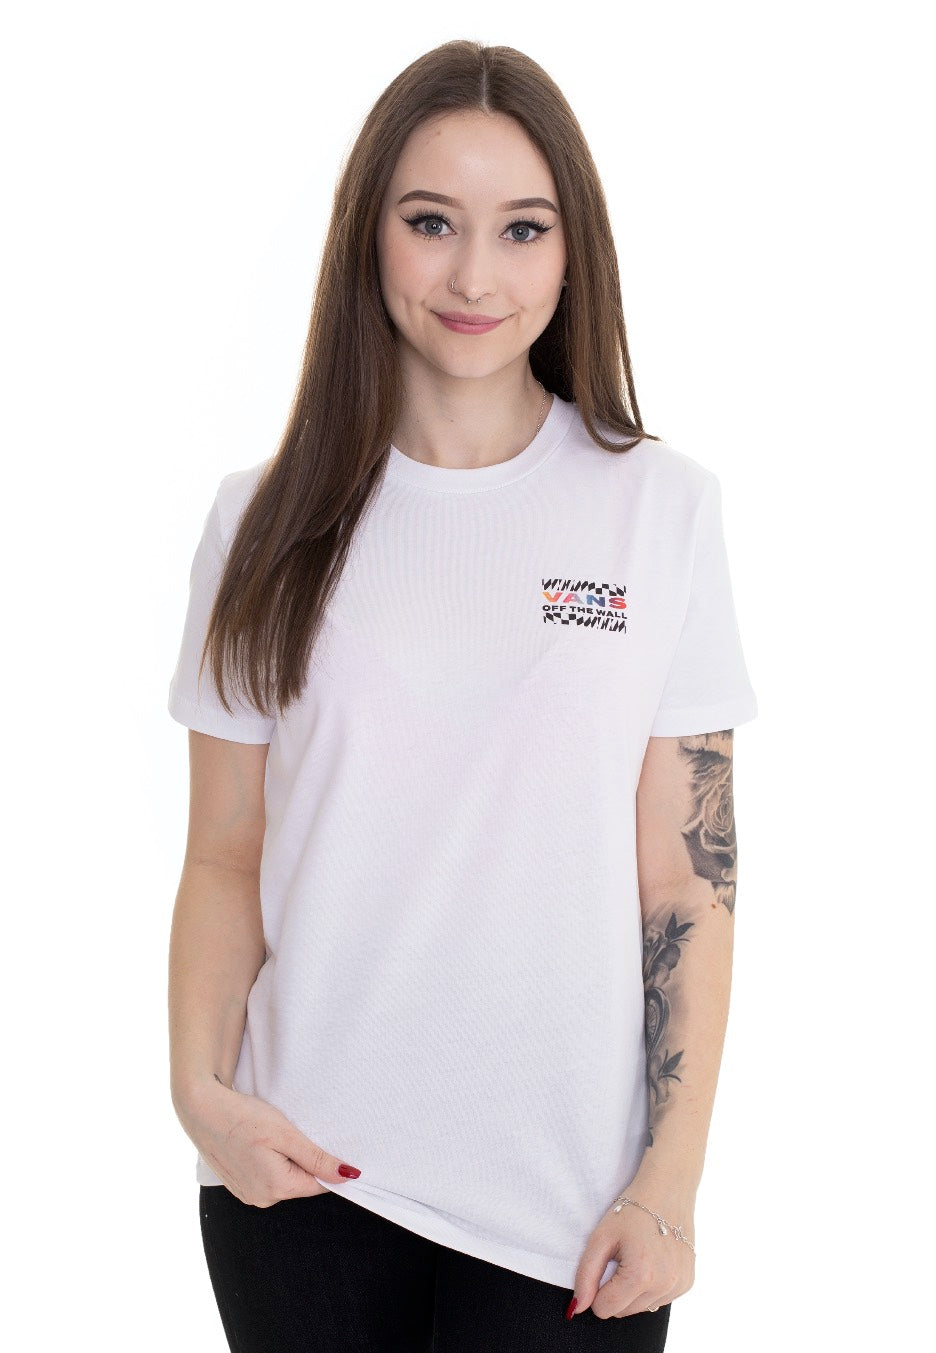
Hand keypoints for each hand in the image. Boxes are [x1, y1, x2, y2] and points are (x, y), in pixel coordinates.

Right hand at [174, 1079, 361, 1207]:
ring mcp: (248, 1194)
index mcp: (276, 1189)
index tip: (324, 1139)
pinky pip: (268, 1176)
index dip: (327, 1162)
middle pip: (302, 1182)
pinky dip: (271, 1160)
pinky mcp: (239, 1185)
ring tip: (273, 1135)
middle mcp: (261, 1199)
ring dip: (288, 1159)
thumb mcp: (286, 1134)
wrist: (200, 1109)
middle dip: (305, 1159)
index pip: (319, 1183)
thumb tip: (348, 1175)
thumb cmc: (242, 1118)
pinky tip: (261, 1142)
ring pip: (285, 1178)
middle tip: (293, 1131)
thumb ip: (317, 1158)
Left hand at [568, 1195, 694, 1319]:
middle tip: (623, 1256)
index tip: (606, 1263)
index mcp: (640, 1275)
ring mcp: (679, 1286)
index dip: (598, 1288)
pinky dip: (652, 1286)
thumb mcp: (601, 1237)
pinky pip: (660, 1299)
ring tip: (639, 1256)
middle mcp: (664, 1286)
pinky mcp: (687, 1283)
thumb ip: (586, 1275)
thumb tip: (577, 1308)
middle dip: (616, 1289)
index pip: (605, 1309)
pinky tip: (653, 1260)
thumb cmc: (631, 1210)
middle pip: (624, 1311)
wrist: (667, 1189)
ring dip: (634, 1290)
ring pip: (642, 1308)